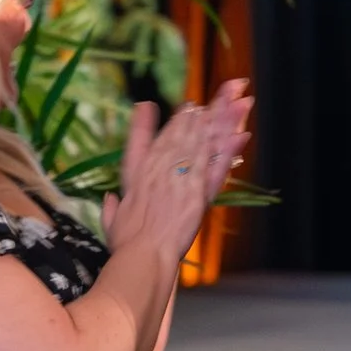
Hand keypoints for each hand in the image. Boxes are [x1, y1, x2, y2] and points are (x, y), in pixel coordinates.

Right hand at [104, 81, 253, 258]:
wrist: (144, 254)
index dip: (161, 123)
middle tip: (211, 96)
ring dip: (216, 122)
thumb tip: (110, 198)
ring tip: (232, 103)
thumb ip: (112, 206)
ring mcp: (179, 178)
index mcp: (136, 174)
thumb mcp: (112, 221)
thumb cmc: (126, 243)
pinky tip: (240, 133)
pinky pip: (215, 164)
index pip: (147, 141)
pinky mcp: (198, 190)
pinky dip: (228, 148)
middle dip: (195, 114)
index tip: (172, 106)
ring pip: (199, 143)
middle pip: (179, 135)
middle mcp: (157, 170)